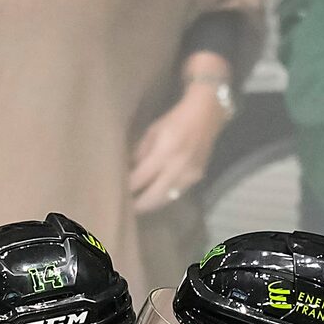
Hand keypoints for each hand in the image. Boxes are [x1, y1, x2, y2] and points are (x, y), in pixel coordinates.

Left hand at [129, 68, 228, 214]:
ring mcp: (189, 176)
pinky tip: (156, 195)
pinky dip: (165, 196)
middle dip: (139, 204)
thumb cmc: (174, 120)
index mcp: (164, 154)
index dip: (128, 188)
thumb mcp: (152, 132)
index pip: (140, 179)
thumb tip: (130, 171)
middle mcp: (177, 168)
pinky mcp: (197, 178)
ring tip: (140, 205)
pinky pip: (177, 193)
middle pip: (153, 196)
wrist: (205, 116)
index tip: (118, 192)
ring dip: (152, 204)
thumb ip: (140, 153)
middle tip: (127, 208)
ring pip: (166, 199)